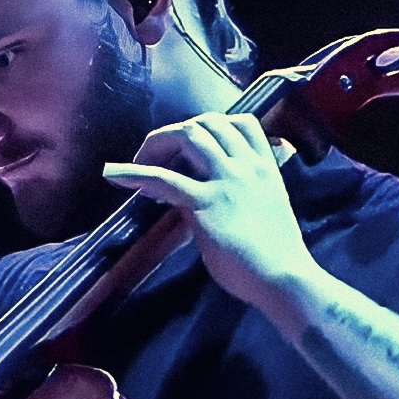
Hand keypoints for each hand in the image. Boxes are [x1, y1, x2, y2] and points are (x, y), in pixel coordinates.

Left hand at [102, 113, 315, 310]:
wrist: (283, 276)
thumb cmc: (277, 256)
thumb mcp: (268, 212)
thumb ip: (246, 196)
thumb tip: (219, 200)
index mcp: (265, 167)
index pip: (243, 123)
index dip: (213, 126)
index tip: (196, 144)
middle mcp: (246, 165)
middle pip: (208, 122)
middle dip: (178, 133)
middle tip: (157, 156)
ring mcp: (226, 180)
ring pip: (188, 135)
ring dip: (159, 144)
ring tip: (139, 162)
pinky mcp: (205, 202)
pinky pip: (164, 179)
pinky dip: (136, 173)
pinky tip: (115, 175)